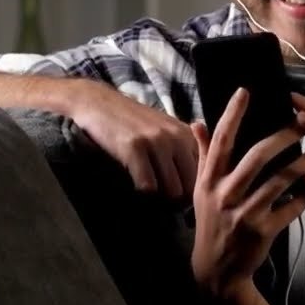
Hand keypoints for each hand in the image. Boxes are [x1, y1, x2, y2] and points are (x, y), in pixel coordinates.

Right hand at [67, 79, 198, 199]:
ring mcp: (156, 142)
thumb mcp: (166, 128)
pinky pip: (148, 186)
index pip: (203, 173)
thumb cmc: (134, 122)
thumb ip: (185, 148)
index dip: (192, 188)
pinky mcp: (134, 148)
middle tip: (163, 201)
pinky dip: (142, 190)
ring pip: (172, 190)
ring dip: (161, 197)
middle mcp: (176, 137)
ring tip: (150, 193)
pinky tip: (135, 182)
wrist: (101, 104)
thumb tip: (200, 179)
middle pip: (190, 186)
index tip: (180, 195)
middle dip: (178, 198)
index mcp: (187, 134)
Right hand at [190, 88, 304, 299]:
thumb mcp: (202, 190)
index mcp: (210, 180)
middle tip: (303, 124)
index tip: (246, 90)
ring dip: (300, 165)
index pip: (221, 140)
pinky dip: (302, 199)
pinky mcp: (262, 232)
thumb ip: (204, 155)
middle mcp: (224, 195)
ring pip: (278, 181)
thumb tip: (197, 121)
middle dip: (283, 137)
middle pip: (257, 156)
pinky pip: (289, 209)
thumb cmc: (211, 222)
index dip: (232, 114)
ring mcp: (243, 215)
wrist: (217, 271)